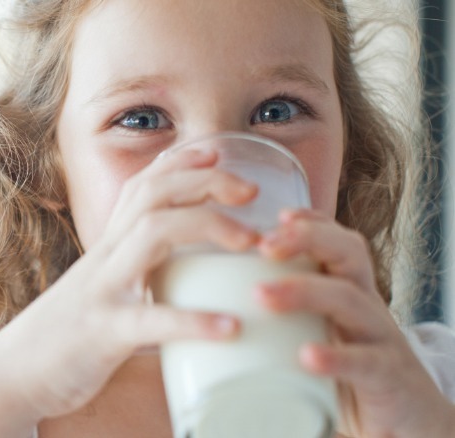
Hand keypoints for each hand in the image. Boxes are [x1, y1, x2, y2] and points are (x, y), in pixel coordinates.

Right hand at [0, 148, 258, 421]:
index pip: (141, 186)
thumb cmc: (67, 335)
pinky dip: (192, 320)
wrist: (14, 375)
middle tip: (251, 191)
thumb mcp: (103, 292)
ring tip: (251, 242)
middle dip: (204, 181)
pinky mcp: (102, 333)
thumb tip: (188, 285)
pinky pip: (149, 320)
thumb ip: (139, 278)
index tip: (218, 151)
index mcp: (108, 248)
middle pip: (152, 195)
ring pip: (151, 234)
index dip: (180, 161)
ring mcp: (102, 291)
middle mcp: (104, 258)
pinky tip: (230, 327)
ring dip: (206, 226)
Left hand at [256, 209, 454, 437]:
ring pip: (349, 300)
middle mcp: (367, 306)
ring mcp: (380, 338)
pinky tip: (306, 356)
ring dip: (304, 291)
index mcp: (349, 292)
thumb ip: (287, 319)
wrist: (412, 423)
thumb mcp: (322, 335)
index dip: (312, 222)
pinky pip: (364, 361)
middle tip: (263, 246)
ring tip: (262, 295)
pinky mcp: (387, 376)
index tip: (277, 215)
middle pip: (347, 254)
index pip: (338, 242)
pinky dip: (336, 357)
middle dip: (306, 240)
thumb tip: (221, 312)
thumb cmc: (352, 374)